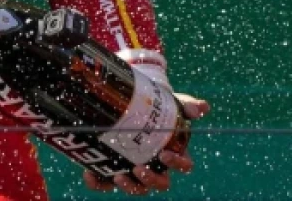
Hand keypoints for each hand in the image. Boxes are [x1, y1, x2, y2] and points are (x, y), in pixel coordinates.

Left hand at [83, 93, 209, 194]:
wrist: (133, 105)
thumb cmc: (158, 109)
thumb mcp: (173, 104)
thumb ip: (188, 105)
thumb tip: (202, 108)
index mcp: (173, 154)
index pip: (183, 166)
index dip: (177, 164)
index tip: (165, 154)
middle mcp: (155, 167)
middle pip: (159, 184)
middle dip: (150, 180)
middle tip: (139, 167)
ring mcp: (134, 171)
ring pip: (136, 187)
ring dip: (129, 185)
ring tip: (118, 175)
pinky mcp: (113, 169)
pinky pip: (105, 183)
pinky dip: (98, 182)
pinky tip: (89, 175)